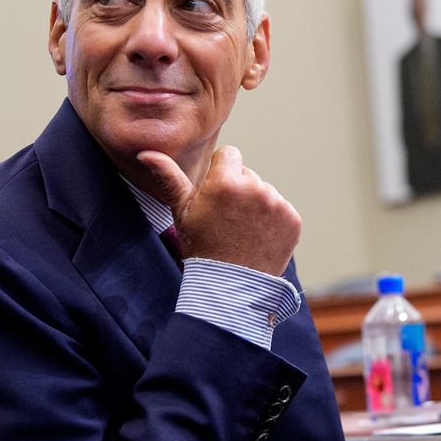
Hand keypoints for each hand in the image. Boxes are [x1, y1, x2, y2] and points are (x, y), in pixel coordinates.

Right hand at [135, 146, 300, 276]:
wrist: (229, 287)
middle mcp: (256, 188)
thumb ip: (169, 177)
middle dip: (238, 189)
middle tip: (227, 219)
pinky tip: (257, 237)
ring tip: (241, 230)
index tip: (215, 195)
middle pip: (247, 174)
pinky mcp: (292, 220)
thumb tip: (147, 153)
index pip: (230, 154)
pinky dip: (272, 220)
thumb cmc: (201, 247)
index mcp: (227, 182)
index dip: (220, 173)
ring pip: (265, 192)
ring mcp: (277, 205)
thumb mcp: (182, 211)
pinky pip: (281, 208)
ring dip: (256, 204)